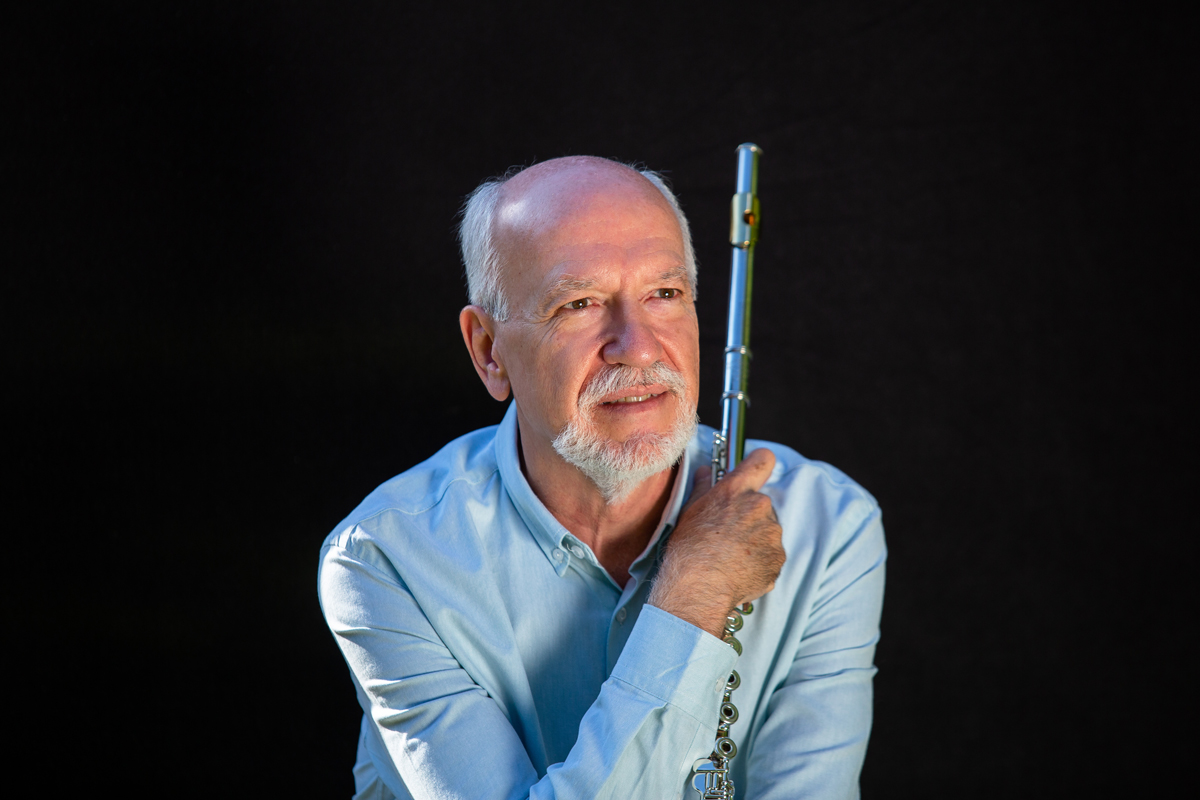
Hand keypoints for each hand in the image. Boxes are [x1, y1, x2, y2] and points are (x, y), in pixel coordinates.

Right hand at [648, 448, 785, 637]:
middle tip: (728, 535)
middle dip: (749, 516)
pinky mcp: (778, 559)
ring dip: (755, 541)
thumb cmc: (689, 547)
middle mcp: (760, 506)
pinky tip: (739, 570)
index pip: (762, 460)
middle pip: (761, 504)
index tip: (754, 472)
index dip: (759, 464)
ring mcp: (772, 534)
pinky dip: (759, 563)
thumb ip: (703, 487)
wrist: (700, 585)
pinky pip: (771, 556)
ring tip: (731, 557)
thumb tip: (705, 472)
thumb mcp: (689, 510)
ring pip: (767, 531)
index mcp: (738, 490)